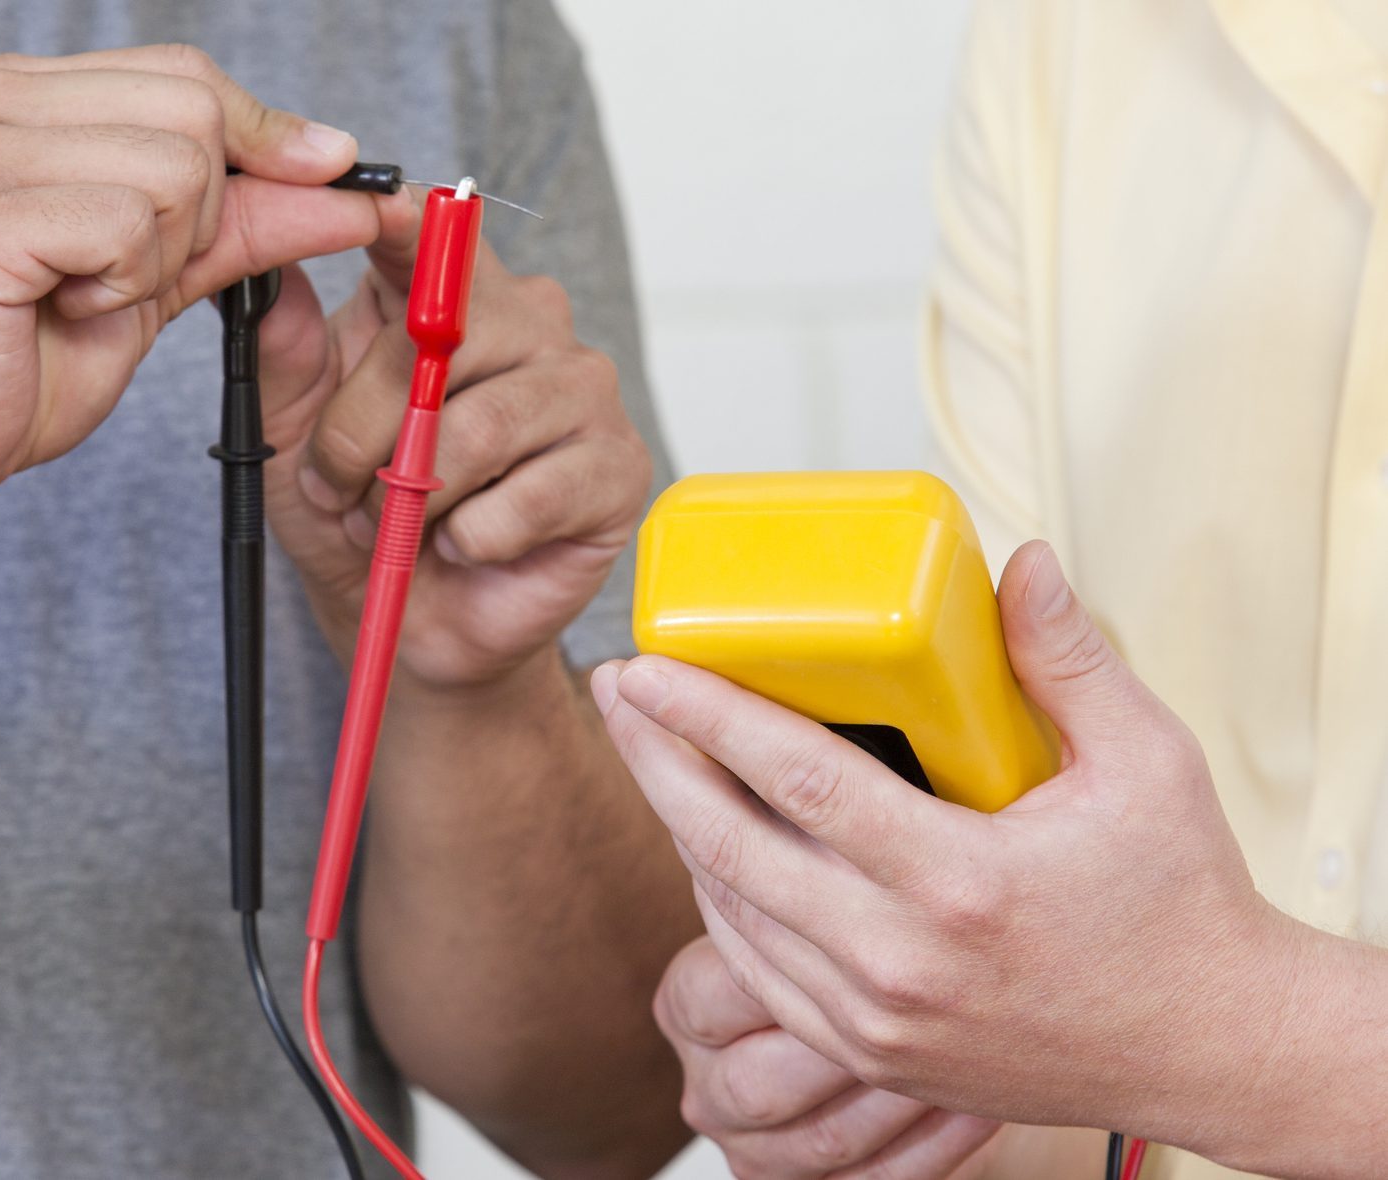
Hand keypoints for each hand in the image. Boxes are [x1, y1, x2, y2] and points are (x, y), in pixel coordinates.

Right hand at [0, 44, 385, 543]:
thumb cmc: (5, 369)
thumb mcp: (149, 283)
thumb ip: (237, 225)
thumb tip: (341, 183)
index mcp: (23, 100)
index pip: (189, 77)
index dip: (269, 132)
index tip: (332, 175)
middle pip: (196, 112)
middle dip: (204, 217)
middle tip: (129, 281)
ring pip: (176, 169)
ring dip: (159, 261)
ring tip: (80, 299)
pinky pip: (127, 224)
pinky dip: (120, 287)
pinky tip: (59, 312)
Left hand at [255, 197, 651, 689]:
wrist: (419, 628)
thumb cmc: (364, 521)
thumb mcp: (295, 441)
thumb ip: (286, 358)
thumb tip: (269, 273)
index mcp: (453, 298)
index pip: (432, 235)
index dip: (400, 217)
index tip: (371, 206)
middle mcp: (531, 323)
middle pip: (439, 341)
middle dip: (366, 432)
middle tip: (344, 491)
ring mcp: (583, 390)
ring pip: (479, 427)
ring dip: (416, 498)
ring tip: (402, 528)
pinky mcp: (618, 465)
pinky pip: (527, 497)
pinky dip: (473, 537)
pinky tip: (469, 546)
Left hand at [596, 540, 1302, 1143]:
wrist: (1212, 1048)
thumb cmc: (1182, 906)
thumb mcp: (1149, 762)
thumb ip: (1069, 659)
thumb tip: (1018, 563)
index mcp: (960, 882)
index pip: (795, 778)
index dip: (706, 713)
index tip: (648, 664)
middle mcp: (900, 961)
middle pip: (728, 843)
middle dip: (655, 758)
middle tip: (618, 690)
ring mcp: (875, 1020)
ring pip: (729, 909)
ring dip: (679, 825)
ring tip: (655, 751)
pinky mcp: (869, 1053)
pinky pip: (755, 969)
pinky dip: (718, 900)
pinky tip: (707, 843)